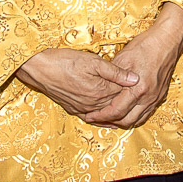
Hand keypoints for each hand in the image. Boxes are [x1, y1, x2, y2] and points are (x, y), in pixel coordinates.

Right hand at [17, 48, 137, 118]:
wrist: (40, 69)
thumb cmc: (66, 61)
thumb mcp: (93, 61)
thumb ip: (115, 72)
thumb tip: (136, 79)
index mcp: (101, 92)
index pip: (123, 93)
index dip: (132, 88)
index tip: (142, 82)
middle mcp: (94, 104)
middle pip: (116, 105)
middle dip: (128, 101)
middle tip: (140, 98)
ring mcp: (83, 109)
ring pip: (106, 114)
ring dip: (117, 113)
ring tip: (130, 111)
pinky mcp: (74, 110)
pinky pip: (92, 119)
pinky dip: (102, 120)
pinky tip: (108, 120)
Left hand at [84, 3, 182, 128]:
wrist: (168, 40)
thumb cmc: (146, 46)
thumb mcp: (124, 57)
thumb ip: (112, 76)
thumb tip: (99, 87)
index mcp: (138, 89)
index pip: (116, 111)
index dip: (101, 116)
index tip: (90, 115)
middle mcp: (148, 97)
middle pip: (126, 121)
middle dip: (110, 122)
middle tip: (97, 118)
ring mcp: (156, 98)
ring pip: (137, 120)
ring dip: (122, 121)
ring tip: (109, 118)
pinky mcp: (160, 96)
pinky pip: (146, 113)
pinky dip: (134, 116)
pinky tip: (125, 111)